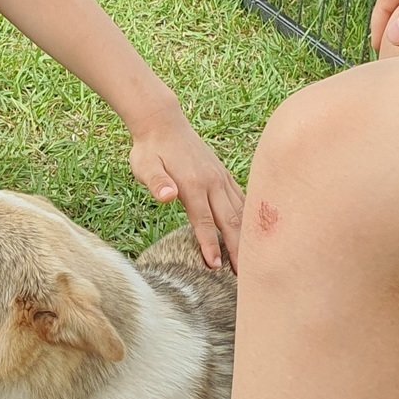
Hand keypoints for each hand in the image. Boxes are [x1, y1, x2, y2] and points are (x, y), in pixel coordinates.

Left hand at [127, 107, 242, 270]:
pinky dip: (249, 216)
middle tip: (244, 276)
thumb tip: (167, 197)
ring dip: (247, 236)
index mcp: (194, 185)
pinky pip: (241, 198)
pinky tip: (253, 230)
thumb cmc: (150, 149)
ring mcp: (220, 178)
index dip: (211, 246)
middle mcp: (212, 183)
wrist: (162, 122)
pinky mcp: (222, 174)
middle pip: (230, 222)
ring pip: (240, 211)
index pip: (205, 223)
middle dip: (238, 250)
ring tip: (253, 260)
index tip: (215, 268)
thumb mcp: (145, 166)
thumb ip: (156, 183)